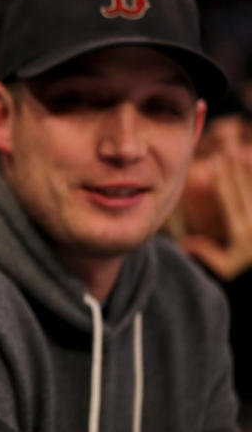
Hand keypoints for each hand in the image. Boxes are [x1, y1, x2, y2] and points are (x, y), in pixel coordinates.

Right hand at [182, 151, 251, 280]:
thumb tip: (185, 244)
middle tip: (226, 151)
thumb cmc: (250, 281)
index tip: (214, 161)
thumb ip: (208, 254)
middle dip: (233, 168)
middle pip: (243, 189)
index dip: (221, 178)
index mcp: (241, 231)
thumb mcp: (228, 271)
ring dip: (249, 172)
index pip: (229, 198)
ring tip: (243, 156)